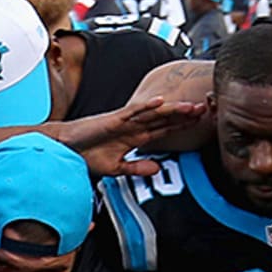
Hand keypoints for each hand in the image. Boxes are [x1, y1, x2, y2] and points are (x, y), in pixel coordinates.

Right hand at [58, 96, 207, 174]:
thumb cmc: (88, 156)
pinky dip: (146, 106)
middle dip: (185, 114)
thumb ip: (138, 167)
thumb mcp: (118, 168)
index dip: (183, 125)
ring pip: (154, 113)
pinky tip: (161, 102)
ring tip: (191, 106)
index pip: (166, 129)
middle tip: (206, 109)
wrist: (65, 150)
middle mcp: (135, 127)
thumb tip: (157, 169)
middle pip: (165, 118)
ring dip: (173, 109)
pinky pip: (132, 111)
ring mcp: (125, 121)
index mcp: (137, 137)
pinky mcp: (113, 119)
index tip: (201, 123)